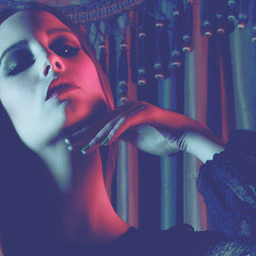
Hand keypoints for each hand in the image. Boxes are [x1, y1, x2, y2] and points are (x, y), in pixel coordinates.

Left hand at [66, 101, 220, 161]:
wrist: (186, 136)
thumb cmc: (164, 139)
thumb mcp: (138, 139)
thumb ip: (123, 136)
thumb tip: (107, 140)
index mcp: (126, 115)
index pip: (102, 125)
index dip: (86, 134)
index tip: (73, 144)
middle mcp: (130, 108)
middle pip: (103, 122)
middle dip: (86, 134)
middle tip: (70, 143)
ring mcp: (138, 109)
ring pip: (113, 123)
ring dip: (98, 136)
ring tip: (86, 148)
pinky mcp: (147, 113)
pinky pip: (128, 123)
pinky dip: (116, 132)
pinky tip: (106, 142)